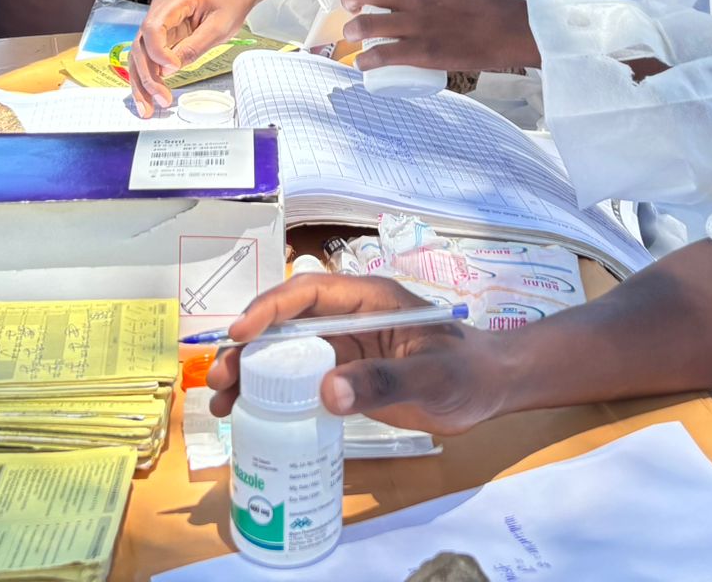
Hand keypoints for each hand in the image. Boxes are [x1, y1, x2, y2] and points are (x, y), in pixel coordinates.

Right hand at [126, 0, 252, 116]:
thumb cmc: (229, 4)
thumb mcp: (219, 27)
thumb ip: (194, 47)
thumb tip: (170, 70)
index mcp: (174, 0)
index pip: (152, 27)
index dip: (157, 51)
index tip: (172, 68)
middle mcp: (160, 10)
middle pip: (140, 45)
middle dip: (147, 76)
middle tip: (159, 99)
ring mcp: (158, 22)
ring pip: (139, 55)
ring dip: (142, 82)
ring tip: (147, 107)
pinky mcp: (162, 35)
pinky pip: (150, 57)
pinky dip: (149, 77)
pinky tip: (150, 96)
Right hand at [206, 275, 512, 435]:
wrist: (491, 388)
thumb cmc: (467, 369)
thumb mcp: (429, 375)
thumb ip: (383, 381)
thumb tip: (327, 392)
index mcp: (368, 300)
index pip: (308, 293)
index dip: (270, 310)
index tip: (240, 335)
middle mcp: (349, 319)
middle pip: (287, 325)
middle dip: (249, 348)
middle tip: (220, 379)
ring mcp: (346, 348)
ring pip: (286, 354)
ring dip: (252, 373)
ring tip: (222, 402)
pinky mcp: (346, 378)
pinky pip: (300, 382)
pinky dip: (273, 397)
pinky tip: (251, 417)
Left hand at [342, 0, 536, 73]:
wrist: (510, 31)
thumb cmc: (486, 5)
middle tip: (349, 7)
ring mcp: (416, 24)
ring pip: (364, 25)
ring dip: (351, 32)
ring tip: (352, 36)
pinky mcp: (421, 52)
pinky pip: (381, 56)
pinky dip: (364, 62)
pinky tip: (362, 64)